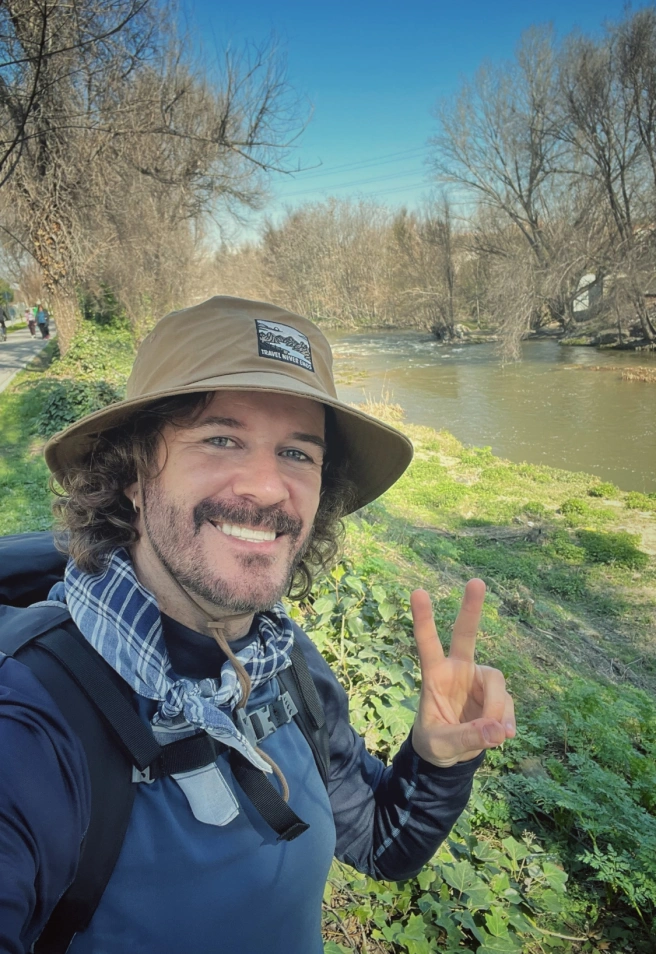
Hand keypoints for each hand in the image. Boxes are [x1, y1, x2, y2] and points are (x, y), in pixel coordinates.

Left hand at [410, 579, 515, 766]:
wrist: (451, 756)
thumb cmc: (435, 744)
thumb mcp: (442, 746)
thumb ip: (466, 738)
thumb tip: (497, 729)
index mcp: (434, 676)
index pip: (427, 644)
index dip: (423, 619)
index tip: (417, 592)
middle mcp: (458, 671)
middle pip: (466, 635)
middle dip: (471, 609)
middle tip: (476, 581)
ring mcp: (478, 680)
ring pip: (497, 683)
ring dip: (498, 709)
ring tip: (495, 736)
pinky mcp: (496, 695)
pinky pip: (508, 705)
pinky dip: (507, 721)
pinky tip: (502, 736)